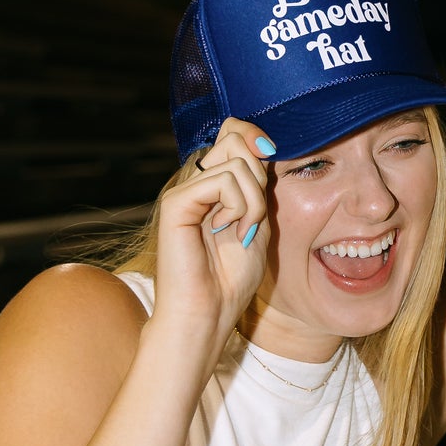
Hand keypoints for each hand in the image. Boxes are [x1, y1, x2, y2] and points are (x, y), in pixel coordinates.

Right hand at [151, 118, 274, 358]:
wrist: (207, 313)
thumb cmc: (230, 279)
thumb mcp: (256, 221)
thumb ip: (257, 185)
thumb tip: (261, 144)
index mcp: (212, 185)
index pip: (232, 132)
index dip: (254, 137)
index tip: (269, 162)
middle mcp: (195, 182)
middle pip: (235, 139)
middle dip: (258, 177)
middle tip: (251, 217)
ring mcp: (183, 190)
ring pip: (235, 160)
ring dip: (252, 199)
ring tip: (239, 229)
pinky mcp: (175, 202)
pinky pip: (221, 179)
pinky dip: (237, 204)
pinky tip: (226, 228)